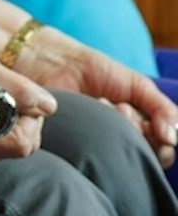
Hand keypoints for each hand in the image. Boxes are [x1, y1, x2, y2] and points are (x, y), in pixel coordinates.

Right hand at [0, 27, 55, 161]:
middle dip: (24, 117)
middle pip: (22, 145)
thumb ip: (23, 92)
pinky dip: (5, 118)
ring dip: (15, 116)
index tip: (13, 92)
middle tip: (5, 90)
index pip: (24, 143)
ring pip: (15, 141)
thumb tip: (49, 108)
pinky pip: (3, 136)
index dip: (29, 117)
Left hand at [11, 26, 177, 167]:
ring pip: (121, 155)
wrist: (50, 59)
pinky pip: (92, 153)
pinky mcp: (71, 148)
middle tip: (120, 107)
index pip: (161, 152)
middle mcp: (117, 142)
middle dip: (137, 130)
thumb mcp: (137, 85)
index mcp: (136, 130)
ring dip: (118, 127)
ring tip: (102, 103)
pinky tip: (89, 109)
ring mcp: (95, 146)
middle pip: (144, 156)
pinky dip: (96, 132)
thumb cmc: (94, 70)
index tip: (148, 119)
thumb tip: (173, 138)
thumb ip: (162, 109)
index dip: (161, 139)